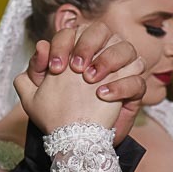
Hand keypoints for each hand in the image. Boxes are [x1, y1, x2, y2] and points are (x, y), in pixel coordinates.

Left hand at [24, 23, 145, 142]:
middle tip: (76, 68)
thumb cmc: (57, 114)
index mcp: (76, 50)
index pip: (73, 31)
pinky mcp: (133, 90)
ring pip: (126, 48)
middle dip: (87, 45)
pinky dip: (122, 85)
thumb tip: (41, 46)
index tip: (54, 68)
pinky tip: (102, 95)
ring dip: (108, 59)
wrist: (77, 141)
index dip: (63, 44)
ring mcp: (120, 70)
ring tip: (90, 80)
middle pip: (101, 30)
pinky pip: (137, 79)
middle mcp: (100, 54)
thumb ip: (35, 71)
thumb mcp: (35, 96)